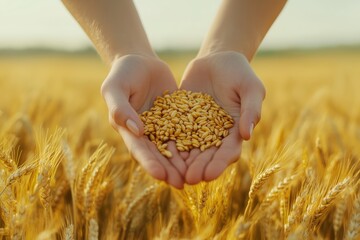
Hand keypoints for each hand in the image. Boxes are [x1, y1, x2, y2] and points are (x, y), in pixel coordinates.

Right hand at [101, 54, 185, 188]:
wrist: (140, 61)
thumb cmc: (122, 73)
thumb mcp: (115, 88)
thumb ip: (120, 108)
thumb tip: (137, 131)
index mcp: (128, 129)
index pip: (139, 149)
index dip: (149, 162)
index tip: (160, 175)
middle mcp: (146, 132)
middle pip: (158, 154)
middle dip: (169, 169)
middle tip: (181, 184)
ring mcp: (162, 126)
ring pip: (174, 146)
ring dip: (183, 162)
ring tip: (196, 176)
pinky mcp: (176, 117)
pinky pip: (187, 130)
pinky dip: (195, 142)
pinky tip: (207, 152)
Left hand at [180, 51, 265, 183]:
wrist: (218, 58)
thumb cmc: (240, 73)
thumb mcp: (251, 88)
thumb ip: (250, 110)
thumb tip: (247, 136)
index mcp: (233, 130)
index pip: (228, 152)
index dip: (219, 164)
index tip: (209, 175)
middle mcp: (214, 133)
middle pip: (207, 155)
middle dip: (199, 168)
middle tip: (189, 180)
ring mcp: (197, 126)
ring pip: (189, 147)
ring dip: (182, 161)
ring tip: (173, 173)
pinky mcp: (182, 117)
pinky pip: (174, 131)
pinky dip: (169, 141)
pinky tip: (159, 151)